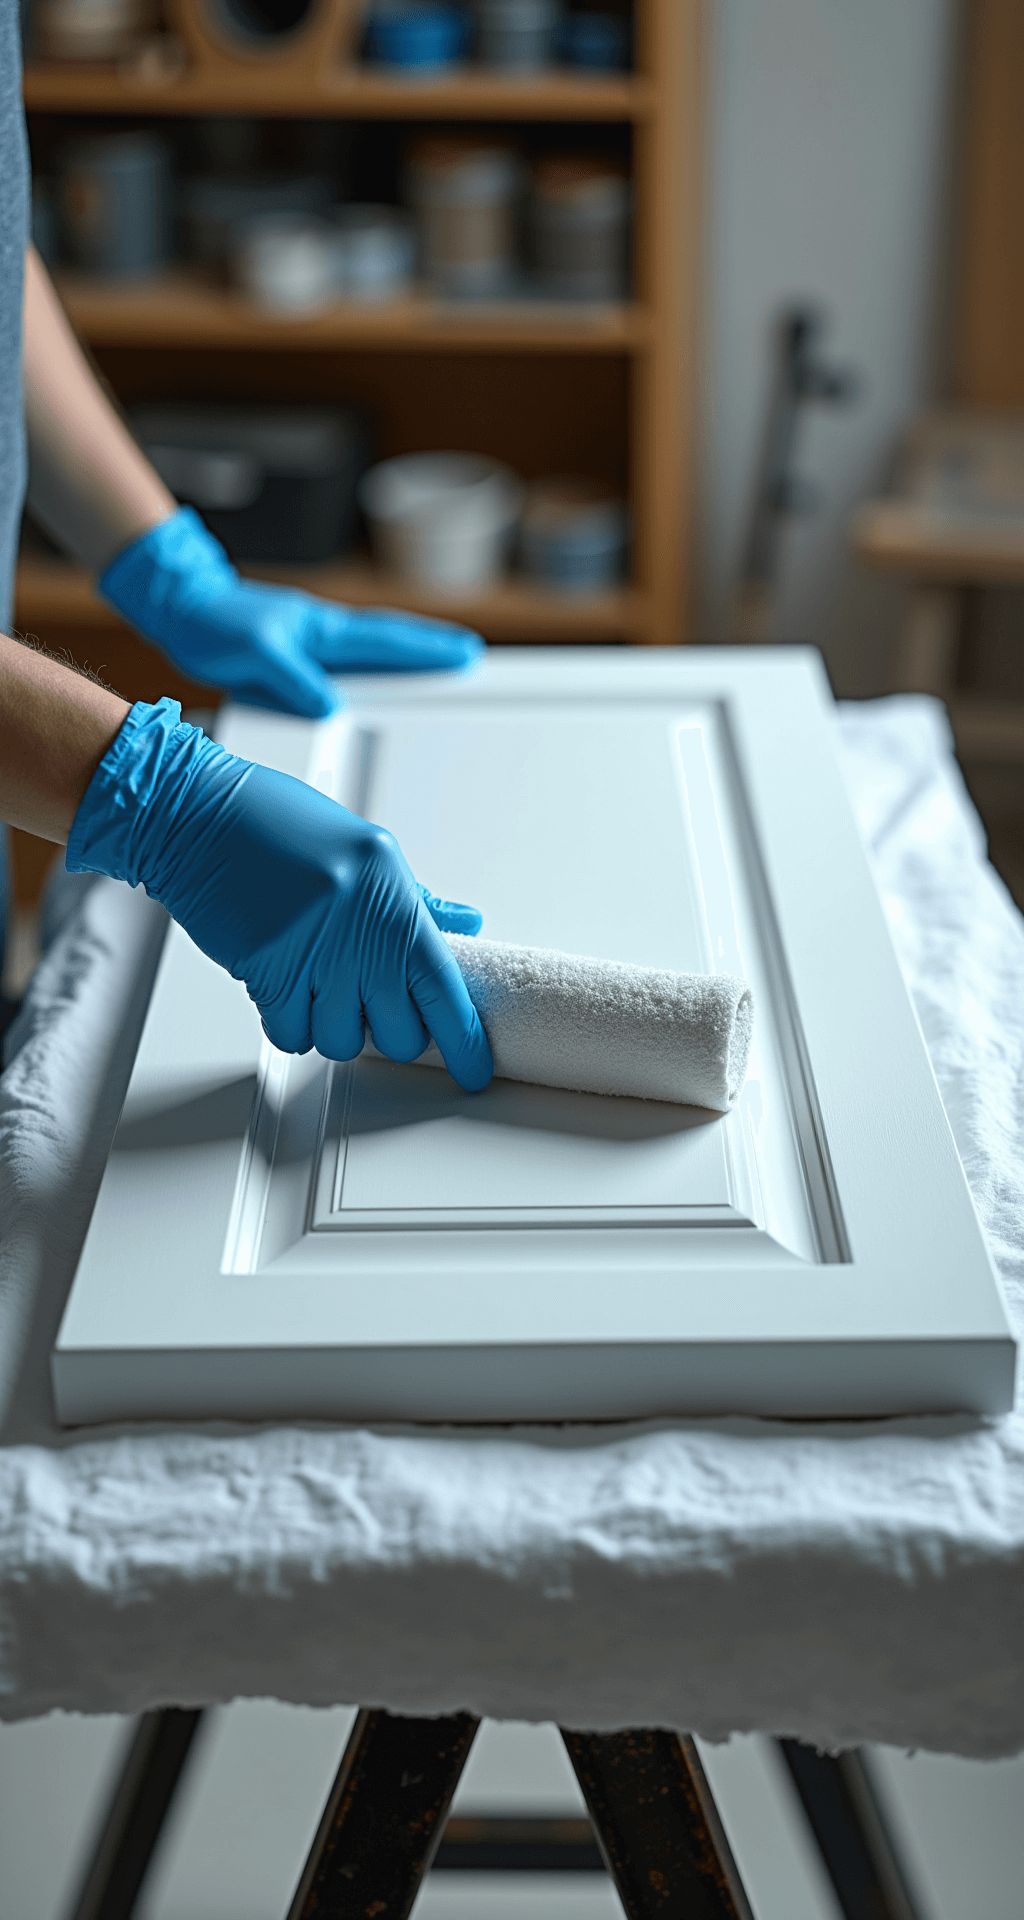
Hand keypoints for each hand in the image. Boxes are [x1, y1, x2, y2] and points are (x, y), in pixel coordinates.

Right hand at [66, 699, 493, 1091]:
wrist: (195, 815)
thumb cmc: (275, 824)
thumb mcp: (365, 851)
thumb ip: (414, 900)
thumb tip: (462, 925)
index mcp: (394, 895)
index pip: (445, 986)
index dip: (464, 1040)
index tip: (473, 1067)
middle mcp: (361, 926)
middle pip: (399, 1031)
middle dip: (390, 1031)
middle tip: (371, 1002)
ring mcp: (315, 952)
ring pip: (344, 1042)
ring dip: (334, 1028)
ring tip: (321, 985)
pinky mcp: (268, 972)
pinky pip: (293, 1035)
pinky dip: (291, 1024)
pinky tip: (286, 987)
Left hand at [98, 507, 485, 720]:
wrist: (184, 611)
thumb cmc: (215, 624)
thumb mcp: (257, 653)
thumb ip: (294, 678)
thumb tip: (328, 705)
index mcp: (323, 630)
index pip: (387, 639)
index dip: (428, 647)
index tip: (465, 651)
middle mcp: (325, 634)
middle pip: (391, 640)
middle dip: (432, 646)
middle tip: (468, 654)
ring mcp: (315, 643)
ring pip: (373, 650)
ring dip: (407, 655)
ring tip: (438, 664)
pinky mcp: (300, 655)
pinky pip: (348, 663)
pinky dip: (373, 666)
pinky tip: (376, 680)